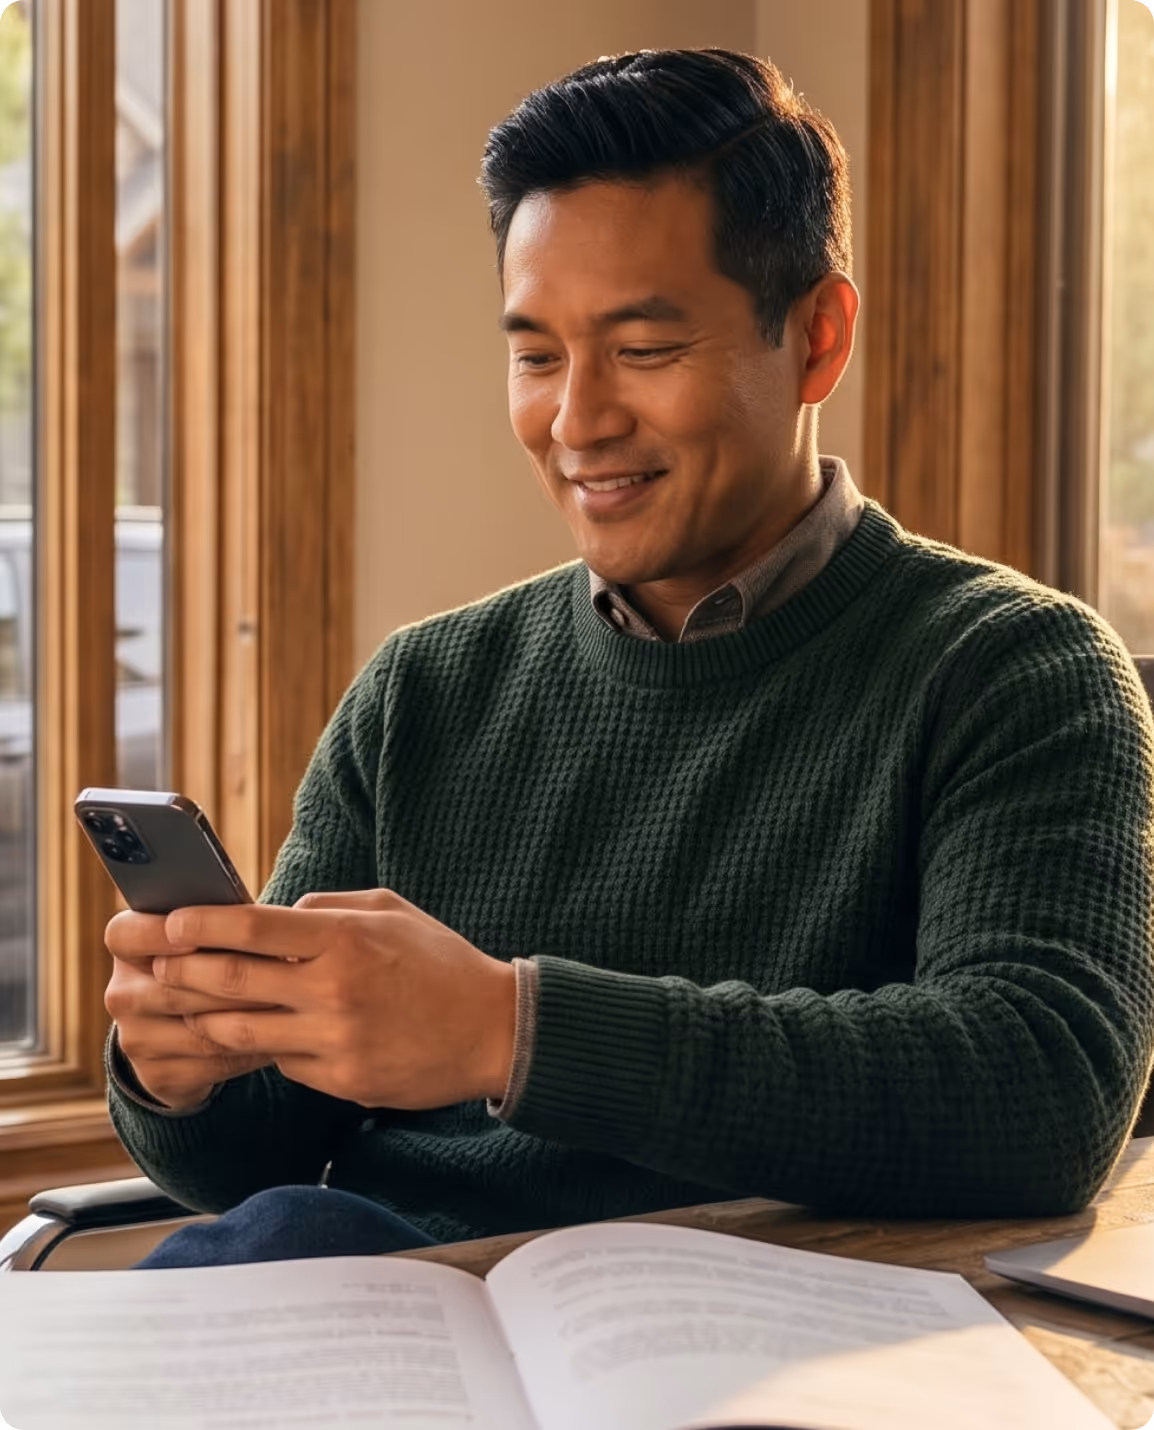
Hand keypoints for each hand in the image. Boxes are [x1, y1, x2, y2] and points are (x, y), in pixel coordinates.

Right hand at [104, 910, 278, 1109]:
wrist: (185, 1031)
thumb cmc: (211, 960)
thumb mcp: (206, 935)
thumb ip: (220, 921)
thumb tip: (267, 914)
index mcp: (126, 946)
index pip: (128, 934)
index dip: (163, 933)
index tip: (206, 933)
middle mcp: (122, 993)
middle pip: (176, 986)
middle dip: (236, 978)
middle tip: (286, 970)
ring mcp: (135, 1038)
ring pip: (201, 1028)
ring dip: (251, 1016)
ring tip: (292, 1002)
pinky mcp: (157, 1075)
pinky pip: (214, 1061)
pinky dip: (252, 1048)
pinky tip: (281, 1035)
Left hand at [149, 888, 517, 1109]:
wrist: (492, 1029)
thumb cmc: (439, 962)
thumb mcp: (389, 911)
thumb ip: (326, 909)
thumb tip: (273, 915)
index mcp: (344, 939)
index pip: (251, 928)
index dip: (200, 925)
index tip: (169, 924)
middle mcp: (333, 990)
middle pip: (231, 982)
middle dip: (183, 974)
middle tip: (157, 968)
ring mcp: (336, 1041)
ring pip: (244, 1034)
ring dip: (209, 1020)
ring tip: (190, 1009)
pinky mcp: (341, 1081)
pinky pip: (283, 1063)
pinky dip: (269, 1048)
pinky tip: (265, 1036)